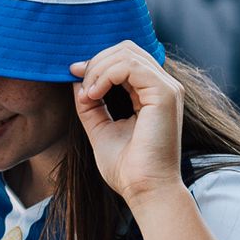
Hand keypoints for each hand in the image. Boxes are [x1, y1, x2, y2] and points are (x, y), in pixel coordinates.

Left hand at [69, 42, 185, 205]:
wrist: (144, 190)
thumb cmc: (126, 168)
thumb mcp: (100, 128)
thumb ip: (91, 103)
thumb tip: (77, 78)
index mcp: (151, 93)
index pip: (124, 59)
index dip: (96, 62)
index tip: (72, 74)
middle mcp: (163, 87)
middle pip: (126, 49)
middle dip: (96, 63)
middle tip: (80, 88)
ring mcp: (167, 88)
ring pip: (126, 53)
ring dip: (98, 70)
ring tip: (87, 96)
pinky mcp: (165, 94)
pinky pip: (130, 66)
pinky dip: (106, 75)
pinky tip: (93, 95)